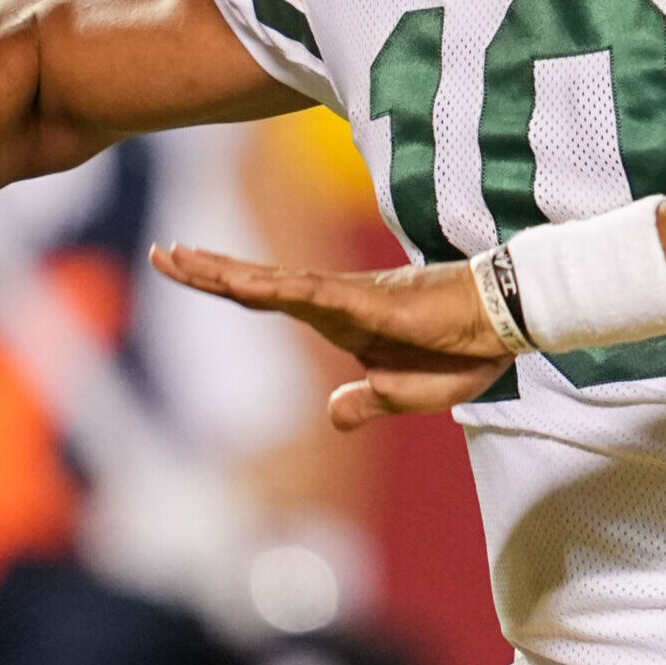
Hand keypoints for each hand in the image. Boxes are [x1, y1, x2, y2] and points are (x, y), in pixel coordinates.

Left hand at [150, 244, 512, 430]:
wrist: (506, 321)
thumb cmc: (464, 350)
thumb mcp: (410, 393)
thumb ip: (370, 401)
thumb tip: (332, 414)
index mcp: (341, 322)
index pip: (270, 299)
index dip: (226, 283)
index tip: (184, 263)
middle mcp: (336, 303)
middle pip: (259, 285)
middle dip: (207, 269)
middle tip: (160, 250)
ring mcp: (351, 299)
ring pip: (275, 285)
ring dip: (225, 273)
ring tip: (180, 256)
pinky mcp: (371, 303)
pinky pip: (315, 296)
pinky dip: (278, 290)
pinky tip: (247, 286)